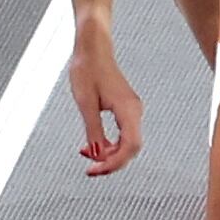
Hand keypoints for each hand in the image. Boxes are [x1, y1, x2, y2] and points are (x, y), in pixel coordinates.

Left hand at [69, 25, 141, 175]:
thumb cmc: (88, 70)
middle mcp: (134, 111)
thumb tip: (96, 154)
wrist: (92, 50)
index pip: (129, 147)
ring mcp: (131, 111)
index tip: (95, 170)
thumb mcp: (85, 104)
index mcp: (128, 109)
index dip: (113, 163)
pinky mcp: (125, 110)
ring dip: (107, 153)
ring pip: (126, 143)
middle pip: (130, 149)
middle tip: (89, 168)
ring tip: (86, 154)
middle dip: (110, 161)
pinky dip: (108, 144)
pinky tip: (92, 146)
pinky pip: (121, 134)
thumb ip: (93, 131)